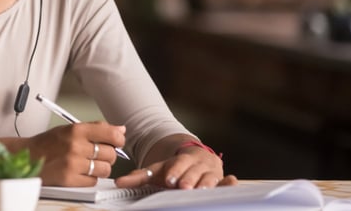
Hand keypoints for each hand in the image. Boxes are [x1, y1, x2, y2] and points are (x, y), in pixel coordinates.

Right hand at [24, 122, 125, 186]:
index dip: (118, 139)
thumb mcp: (69, 129)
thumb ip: (96, 128)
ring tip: (88, 164)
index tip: (117, 141)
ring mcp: (73, 164)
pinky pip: (93, 181)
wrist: (26, 156)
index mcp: (76, 130)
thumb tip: (120, 129)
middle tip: (97, 154)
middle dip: (107, 155)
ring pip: (105, 169)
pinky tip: (80, 172)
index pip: (111, 133)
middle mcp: (75, 146)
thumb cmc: (47, 143)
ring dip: (100, 168)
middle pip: (110, 153)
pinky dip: (90, 178)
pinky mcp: (69, 179)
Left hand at [115, 145, 237, 189]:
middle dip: (189, 180)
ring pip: (210, 178)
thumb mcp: (158, 170)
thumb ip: (139, 177)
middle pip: (193, 172)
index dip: (175, 171)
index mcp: (181, 160)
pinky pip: (226, 182)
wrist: (195, 159)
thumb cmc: (175, 169)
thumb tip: (118, 182)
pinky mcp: (221, 179)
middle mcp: (197, 164)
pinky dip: (229, 183)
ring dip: (207, 183)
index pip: (178, 165)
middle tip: (184, 187)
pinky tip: (232, 182)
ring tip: (202, 191)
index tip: (170, 179)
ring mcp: (211, 172)